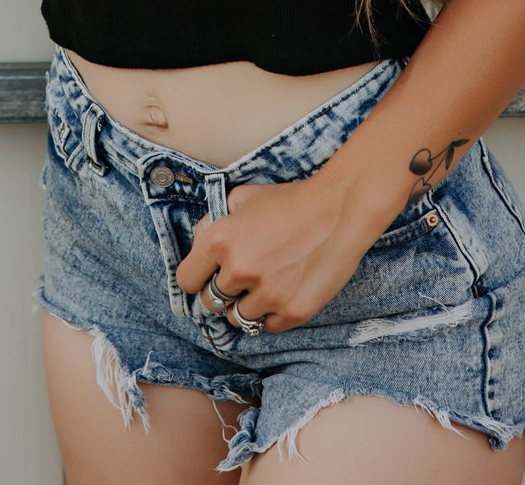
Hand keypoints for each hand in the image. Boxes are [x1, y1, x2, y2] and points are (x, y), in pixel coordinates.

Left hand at [174, 174, 378, 334]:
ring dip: (246, 304)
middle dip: (222, 291)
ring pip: (238, 318)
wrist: (338, 210)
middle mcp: (239, 270)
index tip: (207, 275)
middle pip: (210, 302)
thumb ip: (213, 223)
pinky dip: (271, 314)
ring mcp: (267, 294)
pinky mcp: (292, 312)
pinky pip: (267, 326)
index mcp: (220, 240)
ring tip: (264, 283)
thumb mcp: (242, 199)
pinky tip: (283, 290)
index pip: (186, 280)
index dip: (197, 277)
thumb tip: (200, 245)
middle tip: (242, 277)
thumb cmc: (289, 201)